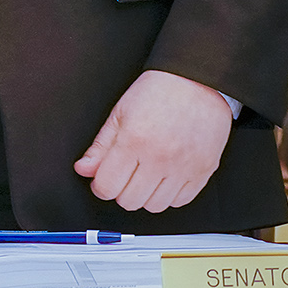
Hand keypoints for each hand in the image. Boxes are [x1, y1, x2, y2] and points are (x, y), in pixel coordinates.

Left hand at [73, 69, 232, 212]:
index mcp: (134, 140)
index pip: (107, 186)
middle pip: (130, 201)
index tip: (103, 179)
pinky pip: (181, 201)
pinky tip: (165, 176)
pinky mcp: (204, 171)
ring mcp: (184, 167)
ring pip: (155, 206)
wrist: (196, 81)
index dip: (100, 185)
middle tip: (125, 173)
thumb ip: (100, 146)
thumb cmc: (158, 92)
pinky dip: (169, 195)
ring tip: (146, 173)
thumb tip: (84, 169)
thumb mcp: (120, 113)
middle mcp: (160, 158)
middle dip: (121, 190)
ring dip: (146, 194)